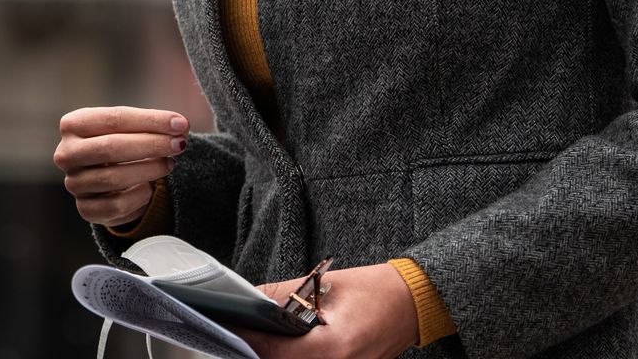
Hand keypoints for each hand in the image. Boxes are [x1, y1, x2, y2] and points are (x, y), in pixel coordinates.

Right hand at [53, 106, 189, 227]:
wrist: (104, 175)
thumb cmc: (119, 142)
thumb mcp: (128, 127)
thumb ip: (152, 125)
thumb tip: (180, 126)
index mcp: (72, 125)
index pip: (114, 119)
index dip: (150, 121)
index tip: (181, 124)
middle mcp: (66, 154)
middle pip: (110, 147)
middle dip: (151, 145)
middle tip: (179, 145)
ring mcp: (74, 183)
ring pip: (114, 178)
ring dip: (149, 171)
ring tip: (169, 164)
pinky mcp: (85, 209)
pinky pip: (118, 206)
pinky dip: (140, 196)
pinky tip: (149, 188)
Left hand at [233, 264, 417, 358]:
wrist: (412, 304)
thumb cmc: (374, 291)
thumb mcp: (321, 285)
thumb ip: (278, 297)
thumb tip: (242, 301)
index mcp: (334, 348)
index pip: (272, 351)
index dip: (244, 337)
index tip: (225, 324)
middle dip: (254, 350)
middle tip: (236, 330)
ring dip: (271, 355)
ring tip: (257, 337)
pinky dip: (288, 358)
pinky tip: (279, 346)